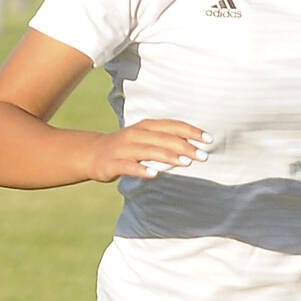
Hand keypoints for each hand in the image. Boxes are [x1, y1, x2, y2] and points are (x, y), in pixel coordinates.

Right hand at [86, 120, 210, 181]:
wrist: (92, 153)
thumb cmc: (127, 146)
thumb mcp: (147, 137)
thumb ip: (166, 138)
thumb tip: (194, 144)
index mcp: (146, 126)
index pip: (173, 126)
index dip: (191, 131)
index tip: (209, 140)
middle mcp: (136, 134)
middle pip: (164, 139)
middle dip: (185, 146)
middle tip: (203, 156)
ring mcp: (124, 148)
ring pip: (149, 151)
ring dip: (169, 156)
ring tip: (186, 163)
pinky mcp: (113, 163)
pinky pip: (129, 166)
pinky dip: (141, 169)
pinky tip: (154, 174)